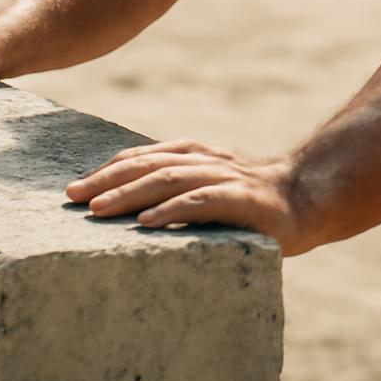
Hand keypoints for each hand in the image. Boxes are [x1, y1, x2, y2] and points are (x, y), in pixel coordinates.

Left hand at [65, 139, 308, 253]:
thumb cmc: (253, 205)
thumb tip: (131, 212)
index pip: (145, 156)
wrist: (308, 201)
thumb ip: (179, 193)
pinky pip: (202, 202)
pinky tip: (147, 224)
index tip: (76, 186)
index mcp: (197, 157)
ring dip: (129, 193)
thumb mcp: (211, 192)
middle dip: (106, 179)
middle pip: (148, 164)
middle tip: (71, 197)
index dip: (109, 168)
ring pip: (168, 179)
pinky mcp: (243, 201)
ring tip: (97, 210)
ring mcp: (225, 178)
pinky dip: (172, 210)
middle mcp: (206, 161)